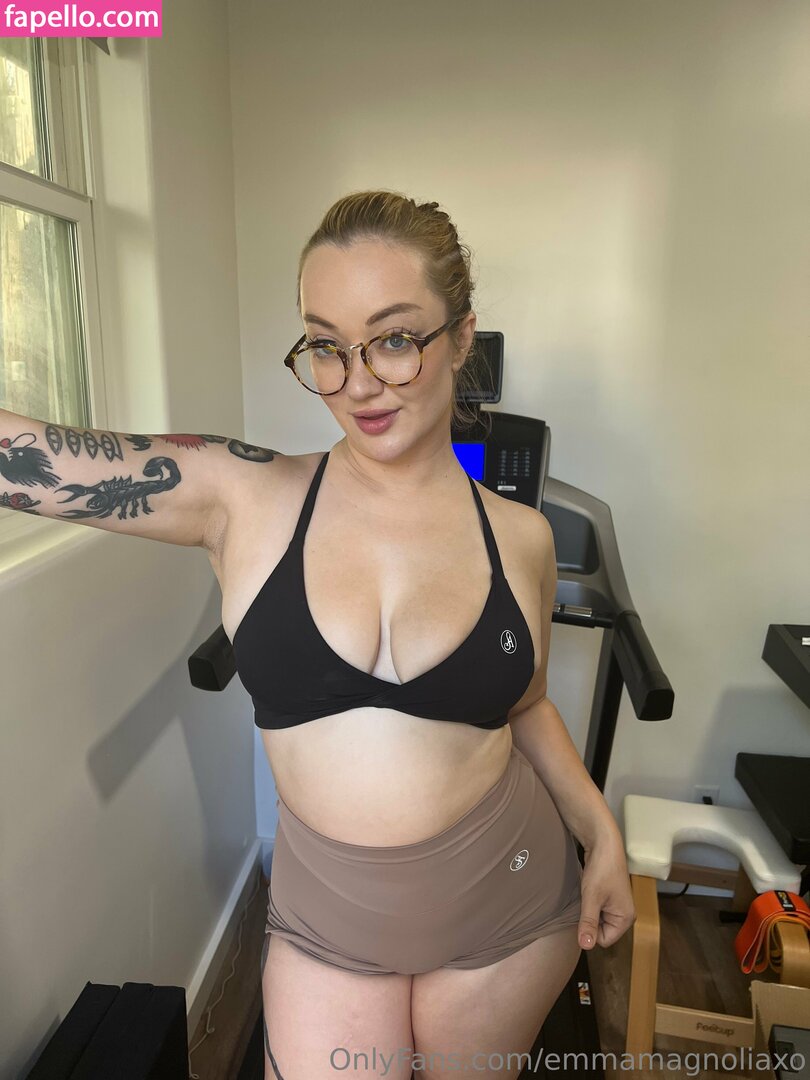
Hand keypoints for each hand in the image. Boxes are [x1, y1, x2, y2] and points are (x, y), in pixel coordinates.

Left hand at [576, 827, 635, 949]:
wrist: (604, 842)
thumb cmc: (601, 869)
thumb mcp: (592, 898)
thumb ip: (588, 923)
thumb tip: (585, 946)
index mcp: (625, 919)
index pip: (604, 940)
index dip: (590, 929)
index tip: (585, 911)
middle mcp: (624, 915)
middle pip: (601, 931)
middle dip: (589, 919)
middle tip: (586, 901)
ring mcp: (617, 905)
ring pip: (597, 919)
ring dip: (588, 909)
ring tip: (587, 894)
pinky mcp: (610, 897)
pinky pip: (597, 909)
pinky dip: (590, 902)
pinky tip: (587, 890)